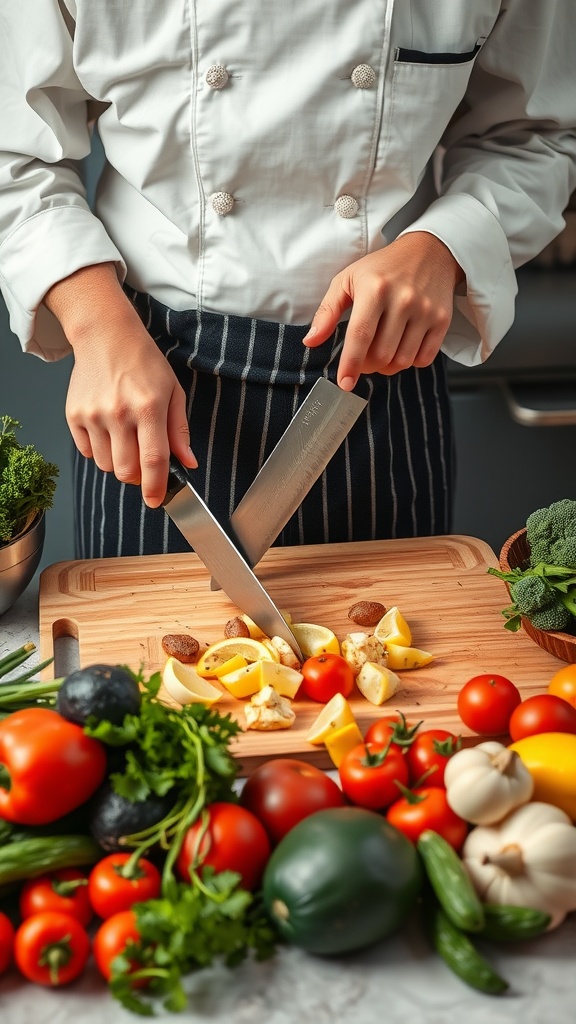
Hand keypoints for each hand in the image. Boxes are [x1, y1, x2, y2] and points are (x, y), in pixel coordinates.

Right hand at [45, 265, 196, 506]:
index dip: (156, 487)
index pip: (153, 460)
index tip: (157, 501)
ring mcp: (93, 414)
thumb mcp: (173, 392)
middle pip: (127, 471)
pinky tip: (108, 429)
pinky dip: (99, 450)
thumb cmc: (143, 362)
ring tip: (125, 438)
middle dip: (138, 477)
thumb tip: (188, 462)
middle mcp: (119, 413)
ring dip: (119, 462)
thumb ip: (180, 431)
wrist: (106, 337)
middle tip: (144, 464)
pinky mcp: (73, 415)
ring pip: (106, 465)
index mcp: (149, 407)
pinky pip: (87, 452)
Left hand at [303, 232, 464, 388]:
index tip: (344, 383)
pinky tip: (402, 347)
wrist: (429, 251)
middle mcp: (403, 300)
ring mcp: (425, 311)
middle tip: (363, 358)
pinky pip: (424, 358)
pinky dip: (410, 362)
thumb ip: (327, 311)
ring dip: (388, 366)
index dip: (351, 364)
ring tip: (381, 352)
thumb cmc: (382, 268)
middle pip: (381, 355)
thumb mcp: (348, 280)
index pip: (361, 335)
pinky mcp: (442, 320)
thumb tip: (310, 341)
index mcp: (375, 289)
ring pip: (402, 361)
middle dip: (367, 365)